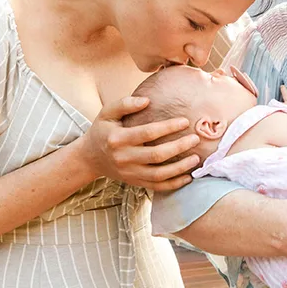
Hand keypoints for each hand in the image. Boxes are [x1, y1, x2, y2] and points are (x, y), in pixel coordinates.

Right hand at [76, 96, 199, 190]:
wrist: (90, 158)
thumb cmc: (103, 130)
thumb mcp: (107, 113)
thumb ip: (125, 104)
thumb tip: (147, 100)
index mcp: (118, 139)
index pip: (147, 133)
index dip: (168, 127)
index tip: (185, 121)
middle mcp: (124, 158)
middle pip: (156, 155)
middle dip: (178, 147)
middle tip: (195, 138)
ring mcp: (130, 173)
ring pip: (158, 175)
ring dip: (180, 168)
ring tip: (196, 158)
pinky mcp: (135, 182)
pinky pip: (157, 187)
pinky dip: (174, 184)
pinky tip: (188, 177)